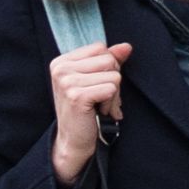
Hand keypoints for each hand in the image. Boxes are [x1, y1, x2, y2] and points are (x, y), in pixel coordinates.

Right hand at [50, 39, 131, 185]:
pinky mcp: (77, 96)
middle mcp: (61, 69)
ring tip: (102, 107)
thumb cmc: (85, 112)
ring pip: (113, 75)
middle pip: (108, 60)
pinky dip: (112, 104)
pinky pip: (111, 89)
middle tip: (103, 99)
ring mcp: (67, 82)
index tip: (98, 86)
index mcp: (62, 62)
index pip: (100, 48)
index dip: (108, 67)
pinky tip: (101, 113)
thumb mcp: (94, 82)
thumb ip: (108, 61)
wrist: (74, 142)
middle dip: (113, 81)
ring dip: (114, 95)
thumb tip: (127, 46)